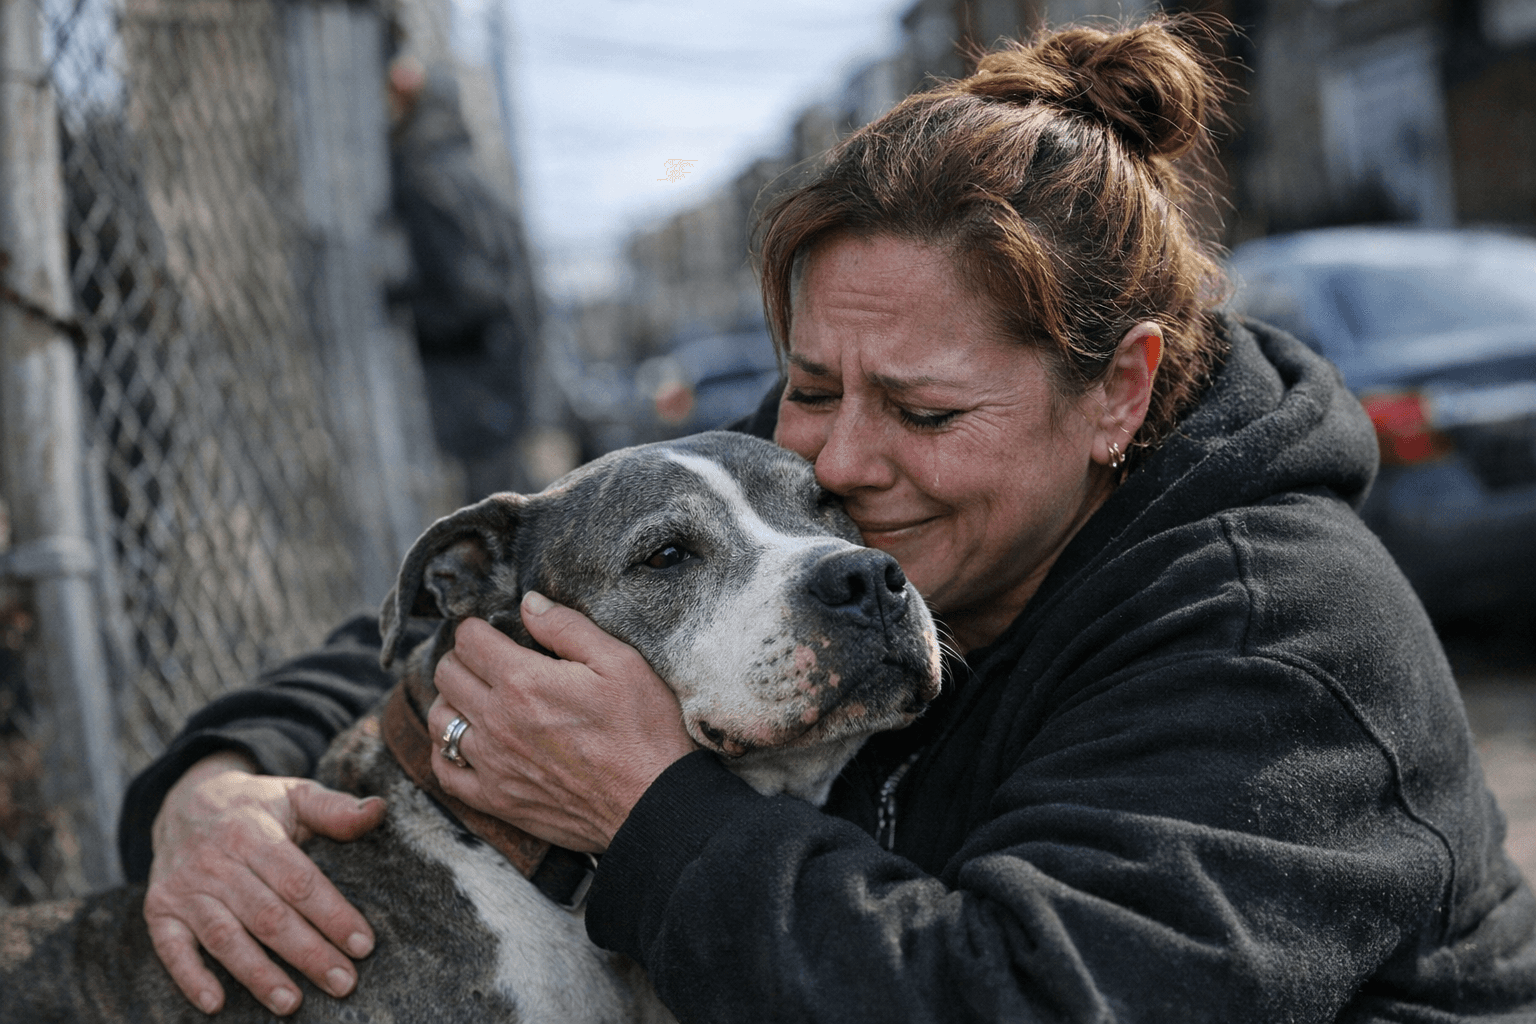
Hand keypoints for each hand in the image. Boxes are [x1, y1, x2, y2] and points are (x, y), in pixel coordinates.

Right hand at [144, 751, 386, 1014]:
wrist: (185, 801)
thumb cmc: (255, 807)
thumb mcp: (295, 795)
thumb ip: (335, 808)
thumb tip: (378, 810)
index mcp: (253, 832)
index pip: (299, 882)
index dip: (332, 915)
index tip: (363, 946)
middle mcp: (215, 862)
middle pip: (268, 916)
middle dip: (308, 953)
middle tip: (343, 983)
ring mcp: (185, 889)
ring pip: (224, 938)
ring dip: (258, 974)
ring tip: (292, 1003)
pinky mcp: (159, 910)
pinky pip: (171, 949)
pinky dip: (191, 977)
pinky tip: (216, 1003)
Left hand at [429, 592, 696, 851]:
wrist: (653, 805)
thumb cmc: (644, 731)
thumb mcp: (621, 662)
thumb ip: (567, 628)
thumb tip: (528, 603)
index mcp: (523, 681)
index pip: (468, 640)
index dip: (479, 628)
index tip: (495, 631)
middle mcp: (497, 721)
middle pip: (446, 675)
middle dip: (463, 659)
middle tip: (489, 661)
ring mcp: (493, 764)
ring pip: (440, 722)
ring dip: (452, 703)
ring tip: (478, 698)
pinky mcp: (498, 800)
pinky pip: (446, 772)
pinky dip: (447, 753)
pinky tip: (469, 743)